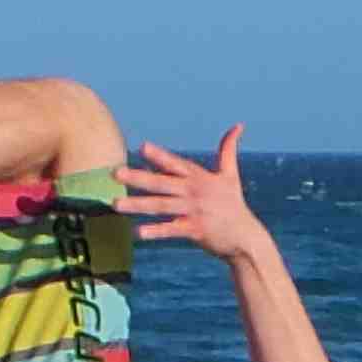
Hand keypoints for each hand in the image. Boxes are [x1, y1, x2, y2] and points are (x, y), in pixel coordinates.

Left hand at [118, 126, 267, 257]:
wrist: (246, 237)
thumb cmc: (234, 204)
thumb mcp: (231, 174)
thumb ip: (229, 149)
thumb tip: (239, 125)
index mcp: (200, 177)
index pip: (176, 164)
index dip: (159, 156)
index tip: (141, 147)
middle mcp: (194, 192)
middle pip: (162, 183)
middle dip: (138, 177)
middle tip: (115, 172)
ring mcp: (194, 211)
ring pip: (161, 206)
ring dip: (137, 205)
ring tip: (115, 204)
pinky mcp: (195, 230)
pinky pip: (171, 230)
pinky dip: (156, 232)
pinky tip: (138, 232)